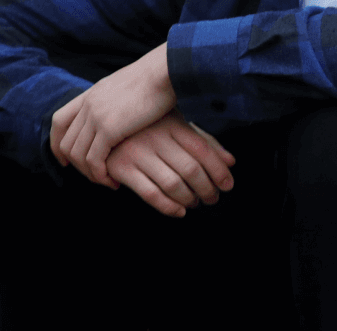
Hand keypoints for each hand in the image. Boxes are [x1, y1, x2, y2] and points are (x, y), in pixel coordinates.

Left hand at [51, 42, 176, 186]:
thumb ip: (119, 98)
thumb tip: (126, 109)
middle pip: (66, 142)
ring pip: (77, 154)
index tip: (66, 159)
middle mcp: (89, 104)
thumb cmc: (161, 77)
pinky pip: (94, 160)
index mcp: (92, 93)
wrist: (167, 70)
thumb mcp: (131, 84)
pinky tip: (113, 180)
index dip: (57, 142)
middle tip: (92, 176)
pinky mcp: (109, 129)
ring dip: (89, 173)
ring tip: (106, 181)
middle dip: (75, 165)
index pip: (59, 120)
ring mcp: (96, 116)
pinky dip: (100, 174)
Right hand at [106, 112, 236, 217]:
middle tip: (214, 198)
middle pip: (191, 168)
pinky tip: (179, 212)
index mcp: (173, 124)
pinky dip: (168, 207)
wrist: (106, 126)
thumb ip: (205, 143)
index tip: (228, 185)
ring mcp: (138, 153)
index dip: (218, 170)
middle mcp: (157, 138)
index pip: (203, 149)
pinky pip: (150, 194)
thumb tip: (231, 162)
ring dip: (189, 199)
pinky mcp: (121, 169)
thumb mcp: (178, 127)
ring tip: (196, 203)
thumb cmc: (150, 127)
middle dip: (207, 188)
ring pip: (172, 184)